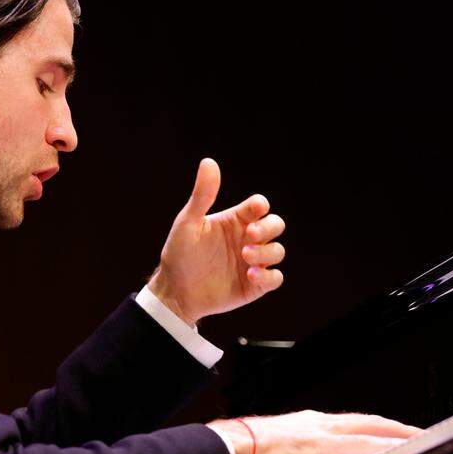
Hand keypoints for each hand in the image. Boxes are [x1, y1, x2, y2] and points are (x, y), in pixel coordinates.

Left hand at [146, 159, 284, 325]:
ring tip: (245, 256)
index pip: (259, 206)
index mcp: (234, 220)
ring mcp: (252, 262)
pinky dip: (268, 276)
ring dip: (266, 252)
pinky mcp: (254, 285)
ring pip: (278, 251)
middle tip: (249, 235)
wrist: (174, 291)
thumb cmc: (179, 254)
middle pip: (275, 225)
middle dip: (268, 228)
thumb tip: (209, 162)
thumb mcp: (188, 222)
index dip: (260, 206)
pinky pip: (275, 279)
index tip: (254, 210)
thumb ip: (202, 195)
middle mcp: (246, 239)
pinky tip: (250, 275)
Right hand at [208, 411, 420, 453]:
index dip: (372, 429)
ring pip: (370, 427)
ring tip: (419, 437)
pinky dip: (384, 444)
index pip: (350, 424)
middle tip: (418, 430)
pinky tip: (399, 448)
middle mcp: (319, 421)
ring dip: (396, 432)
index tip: (389, 434)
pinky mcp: (323, 442)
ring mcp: (322, 428)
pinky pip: (362, 443)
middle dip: (393, 426)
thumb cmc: (250, 451)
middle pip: (367, 420)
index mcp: (309, 425)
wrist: (236, 444)